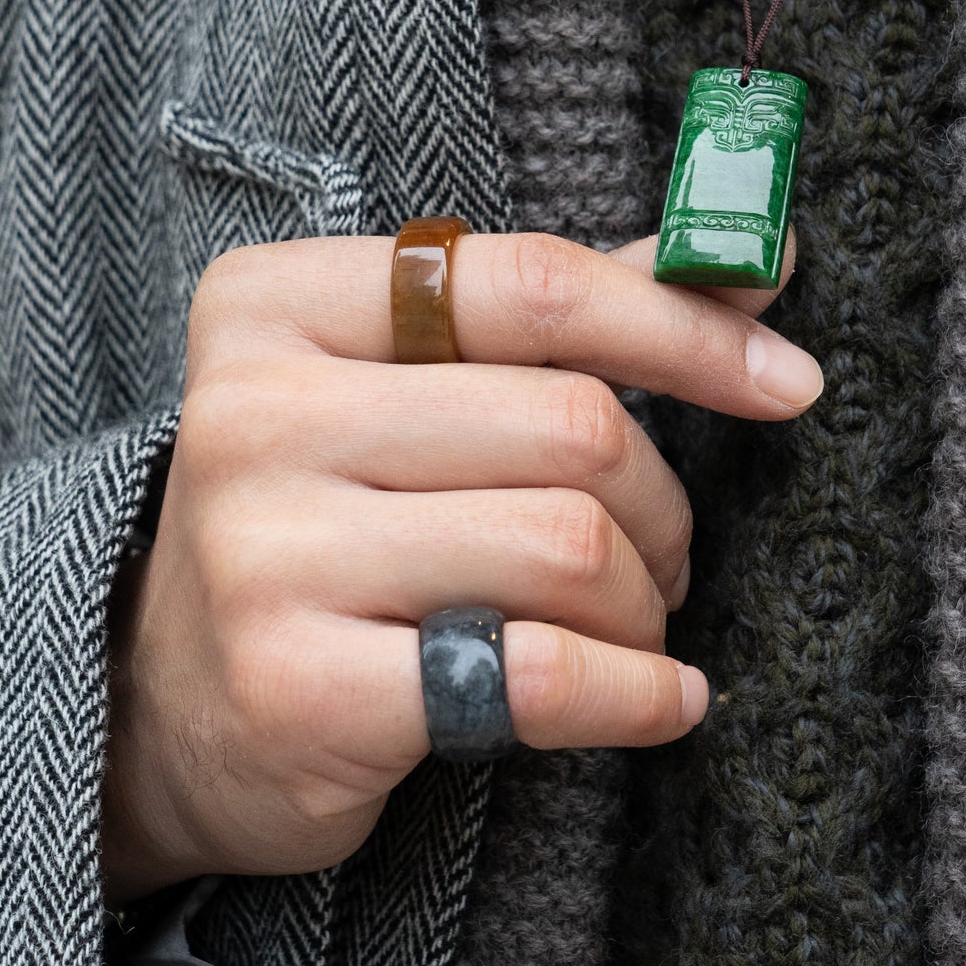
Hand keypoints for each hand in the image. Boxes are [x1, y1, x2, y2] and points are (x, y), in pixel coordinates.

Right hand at [102, 230, 820, 898]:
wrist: (173, 709)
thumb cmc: (330, 519)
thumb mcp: (404, 388)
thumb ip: (562, 317)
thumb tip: (762, 256)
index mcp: (275, 305)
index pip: (531, 285)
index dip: (685, 331)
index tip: (791, 381)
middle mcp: (251, 416)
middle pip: (571, 427)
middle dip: (659, 504)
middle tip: (659, 554)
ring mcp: (265, 557)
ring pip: (569, 548)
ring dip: (642, 603)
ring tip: (624, 624)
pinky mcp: (299, 691)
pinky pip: (541, 676)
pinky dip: (638, 694)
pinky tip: (658, 698)